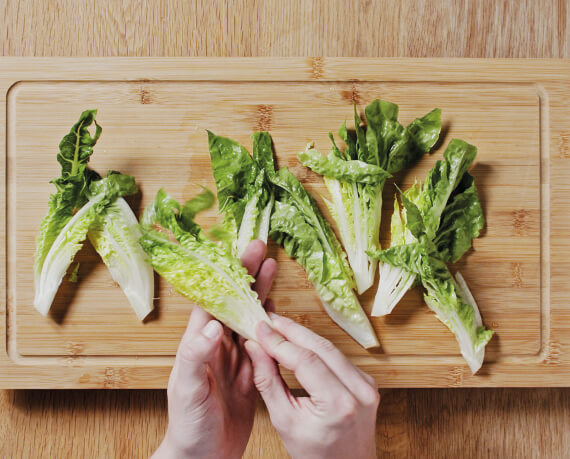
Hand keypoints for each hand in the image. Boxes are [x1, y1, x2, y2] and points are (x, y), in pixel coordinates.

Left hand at [153, 240, 276, 458]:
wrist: (200, 458)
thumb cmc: (187, 425)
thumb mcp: (186, 389)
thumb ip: (195, 356)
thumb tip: (212, 326)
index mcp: (199, 343)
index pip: (215, 299)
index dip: (230, 274)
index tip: (244, 253)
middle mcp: (216, 346)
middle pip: (233, 302)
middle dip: (248, 275)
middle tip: (262, 250)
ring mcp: (233, 359)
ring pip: (248, 318)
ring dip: (260, 294)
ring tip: (272, 269)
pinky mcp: (248, 374)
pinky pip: (261, 344)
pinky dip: (269, 325)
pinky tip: (275, 311)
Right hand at [245, 314, 379, 458]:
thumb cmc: (315, 456)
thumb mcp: (284, 421)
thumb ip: (268, 381)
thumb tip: (254, 347)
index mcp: (339, 405)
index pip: (305, 360)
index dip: (279, 341)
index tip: (259, 328)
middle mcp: (359, 391)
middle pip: (321, 347)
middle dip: (291, 330)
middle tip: (268, 320)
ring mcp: (368, 385)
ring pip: (331, 348)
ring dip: (303, 335)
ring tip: (279, 327)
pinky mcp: (368, 382)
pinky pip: (338, 357)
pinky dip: (317, 347)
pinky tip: (298, 341)